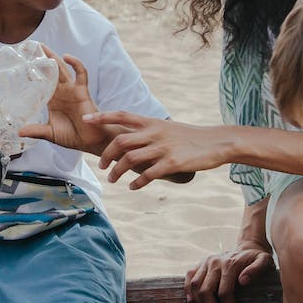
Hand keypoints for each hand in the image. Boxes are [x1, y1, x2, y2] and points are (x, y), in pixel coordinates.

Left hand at [16, 49, 101, 153]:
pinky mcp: (82, 91)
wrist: (90, 142)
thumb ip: (36, 131)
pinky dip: (75, 63)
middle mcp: (61, 92)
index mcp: (52, 100)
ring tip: (42, 47)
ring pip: (62, 68)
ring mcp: (72, 90)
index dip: (31, 73)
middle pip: (49, 71)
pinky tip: (67, 56)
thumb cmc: (72, 136)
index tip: (19, 64)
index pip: (40, 82)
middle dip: (40, 59)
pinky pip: (81, 73)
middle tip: (28, 48)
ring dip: (53, 57)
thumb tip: (19, 132)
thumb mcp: (50, 133)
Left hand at [90, 113, 233, 187]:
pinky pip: (148, 174)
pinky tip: (132, 187)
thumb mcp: (167, 128)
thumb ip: (148, 132)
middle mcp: (155, 133)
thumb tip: (130, 139)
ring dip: (117, 172)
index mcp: (152, 122)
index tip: (86, 119)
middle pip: (121, 141)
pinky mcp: (173, 163)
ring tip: (114, 180)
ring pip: (131, 160)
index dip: (102, 116)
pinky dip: (137, 182)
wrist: (216, 142)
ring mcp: (163, 148)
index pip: (122, 115)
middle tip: (102, 167)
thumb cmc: (189, 136)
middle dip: (107, 155)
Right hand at [183, 244, 273, 302]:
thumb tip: (242, 281)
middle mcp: (214, 262)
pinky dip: (188, 290)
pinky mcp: (201, 263)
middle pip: (206, 291)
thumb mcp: (264, 261)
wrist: (248, 248)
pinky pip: (189, 277)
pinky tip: (192, 302)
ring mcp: (206, 262)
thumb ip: (257, 269)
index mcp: (230, 264)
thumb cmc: (257, 258)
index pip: (224, 291)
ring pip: (195, 286)